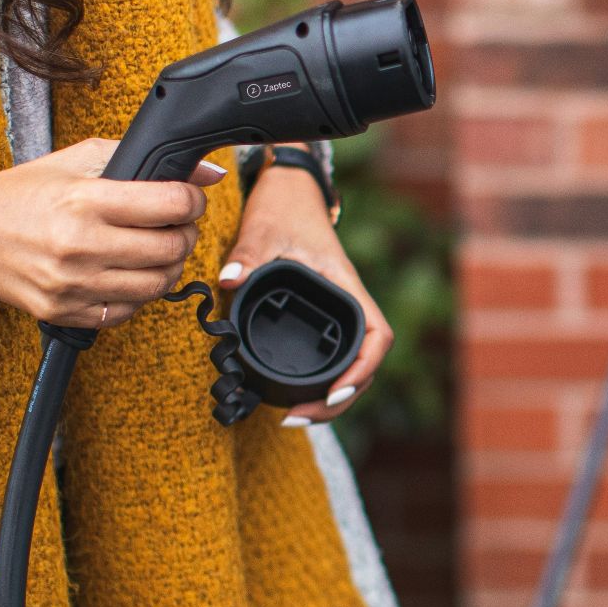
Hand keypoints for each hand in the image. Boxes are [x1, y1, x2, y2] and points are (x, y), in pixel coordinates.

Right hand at [0, 138, 224, 326]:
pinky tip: (130, 274)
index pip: (170, 206)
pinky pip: (126, 312)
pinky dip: (138, 294)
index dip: (192, 201)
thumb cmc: (24, 192)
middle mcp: (79, 245)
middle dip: (186, 234)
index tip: (189, 199)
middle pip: (170, 249)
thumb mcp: (79, 160)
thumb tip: (206, 173)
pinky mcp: (63, 312)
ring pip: (155, 286)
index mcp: (85, 201)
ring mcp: (71, 284)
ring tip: (158, 250)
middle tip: (178, 226)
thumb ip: (141, 159)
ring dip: (169, 267)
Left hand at [219, 159, 391, 425]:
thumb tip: (230, 280)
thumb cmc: (285, 207)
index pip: (376, 336)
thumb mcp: (264, 230)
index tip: (334, 391)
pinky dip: (321, 381)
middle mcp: (347, 304)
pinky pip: (333, 355)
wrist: (290, 190)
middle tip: (299, 416)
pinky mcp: (321, 314)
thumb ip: (247, 255)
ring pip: (351, 364)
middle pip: (365, 364)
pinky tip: (296, 395)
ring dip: (331, 397)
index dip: (362, 369)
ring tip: (296, 415)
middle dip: (339, 399)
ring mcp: (336, 311)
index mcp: (345, 287)